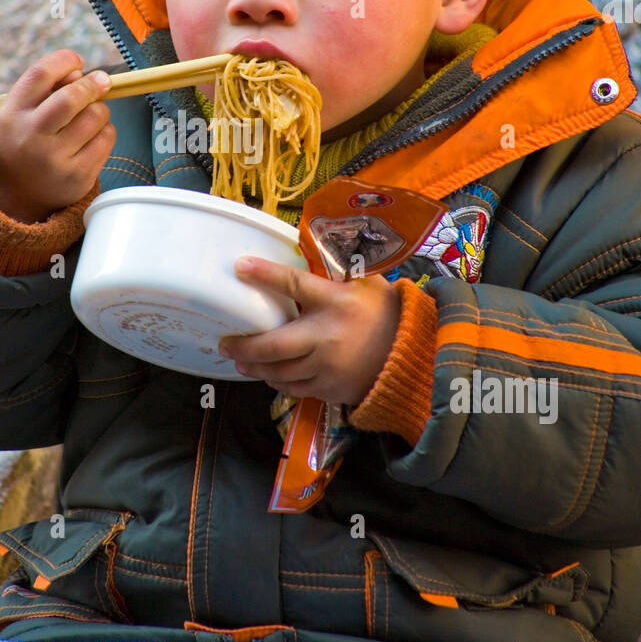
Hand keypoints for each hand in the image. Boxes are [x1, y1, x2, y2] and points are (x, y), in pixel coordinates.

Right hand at [0, 48, 114, 222]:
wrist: (16, 196)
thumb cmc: (24, 139)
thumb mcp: (20, 112)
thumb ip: (46, 88)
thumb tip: (82, 72)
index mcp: (11, 113)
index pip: (41, 74)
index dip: (65, 60)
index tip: (77, 62)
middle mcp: (30, 136)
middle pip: (72, 97)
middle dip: (93, 83)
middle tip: (103, 81)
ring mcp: (55, 159)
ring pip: (96, 115)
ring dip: (100, 108)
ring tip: (90, 115)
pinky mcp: (78, 176)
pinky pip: (107, 138)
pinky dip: (106, 130)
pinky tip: (92, 136)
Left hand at [218, 258, 400, 408]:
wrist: (414, 357)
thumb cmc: (388, 314)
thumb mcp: (368, 284)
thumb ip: (340, 273)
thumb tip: (316, 252)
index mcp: (336, 302)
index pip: (294, 284)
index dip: (265, 275)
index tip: (240, 267)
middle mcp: (328, 336)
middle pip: (274, 343)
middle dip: (245, 345)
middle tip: (225, 343)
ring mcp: (328, 367)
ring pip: (280, 371)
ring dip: (256, 367)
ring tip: (241, 360)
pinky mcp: (330, 389)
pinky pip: (296, 388)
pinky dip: (279, 382)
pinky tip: (270, 375)